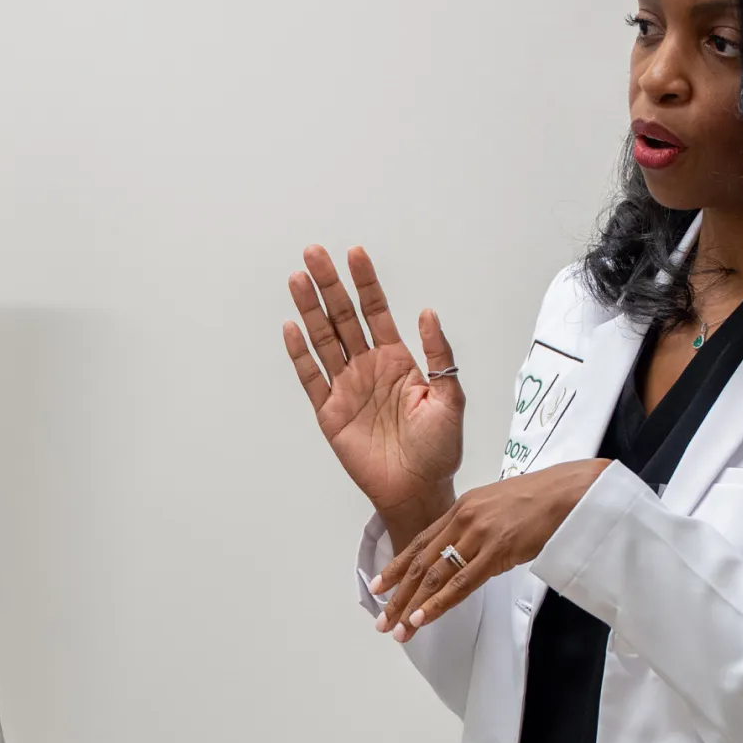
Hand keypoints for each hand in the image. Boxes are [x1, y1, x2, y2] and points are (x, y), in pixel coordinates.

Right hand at [284, 245, 463, 548]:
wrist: (418, 489)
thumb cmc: (439, 449)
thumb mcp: (451, 398)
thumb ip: (439, 356)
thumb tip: (428, 313)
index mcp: (397, 360)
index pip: (376, 311)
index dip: (366, 283)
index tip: (355, 253)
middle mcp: (368, 368)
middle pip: (342, 318)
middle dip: (329, 285)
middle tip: (313, 253)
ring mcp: (346, 388)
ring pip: (323, 340)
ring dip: (309, 310)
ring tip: (297, 279)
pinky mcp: (330, 413)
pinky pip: (311, 378)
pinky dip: (300, 354)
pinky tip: (292, 327)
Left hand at [370, 460, 610, 639]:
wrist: (569, 492)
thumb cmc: (540, 499)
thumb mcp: (496, 506)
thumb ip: (475, 527)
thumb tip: (463, 551)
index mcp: (461, 508)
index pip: (419, 542)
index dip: (396, 567)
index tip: (378, 586)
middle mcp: (463, 520)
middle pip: (420, 563)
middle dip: (398, 594)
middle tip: (382, 620)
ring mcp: (478, 535)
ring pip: (435, 576)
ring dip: (414, 606)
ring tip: (399, 629)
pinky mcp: (497, 551)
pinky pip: (462, 583)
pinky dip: (439, 603)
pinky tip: (424, 618)